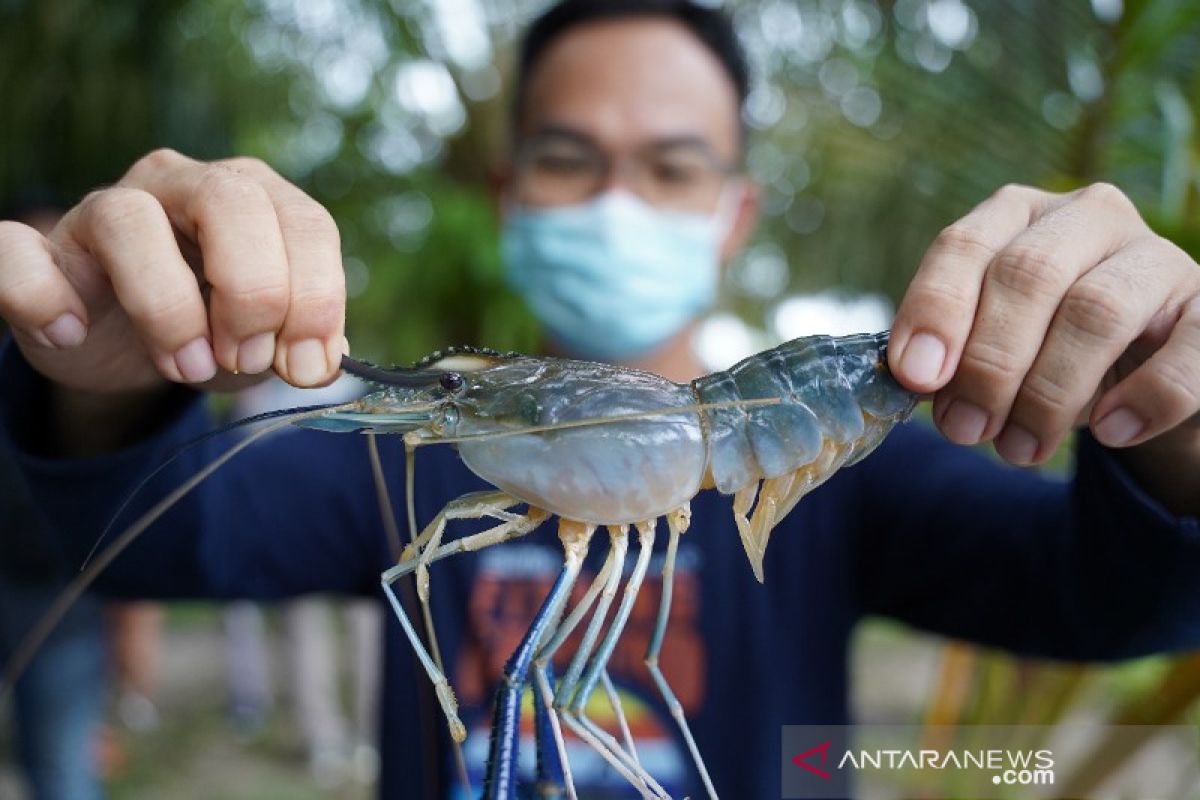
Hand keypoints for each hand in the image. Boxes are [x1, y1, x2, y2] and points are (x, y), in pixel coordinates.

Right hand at [0, 149, 345, 394]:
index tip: (306, 366)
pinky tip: (73, 333)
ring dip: (167, 306)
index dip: (316, 298)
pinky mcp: (39, 250)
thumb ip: (299, 343)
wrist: (129, 352)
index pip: (306, 222)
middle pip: (230, 199)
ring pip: (128, 218)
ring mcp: (103, 210)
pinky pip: (17, 251)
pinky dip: (44, 296)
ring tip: (187, 366)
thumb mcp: (268, 340)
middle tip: (246, 360)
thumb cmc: (213, 330)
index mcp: (253, 197)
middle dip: (254, 292)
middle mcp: (180, 185)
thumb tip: (321, 362)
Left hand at [889, 182, 1199, 465]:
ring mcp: (1157, 256)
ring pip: (1096, 311)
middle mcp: (1087, 217)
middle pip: (1027, 275)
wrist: (1145, 375)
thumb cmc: (1047, 349)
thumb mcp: (993, 343)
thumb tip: (919, 380)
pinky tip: (1111, 432)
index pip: (964, 245)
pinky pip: (1187, 350)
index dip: (935, 310)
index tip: (917, 376)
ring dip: (1048, 392)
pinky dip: (1145, 398)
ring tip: (1019, 449)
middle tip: (965, 430)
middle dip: (988, 363)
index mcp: (1016, 214)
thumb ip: (954, 355)